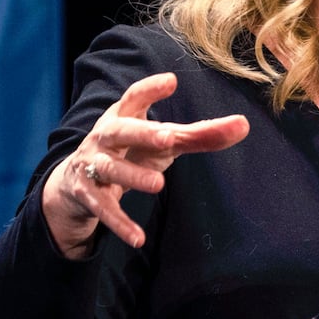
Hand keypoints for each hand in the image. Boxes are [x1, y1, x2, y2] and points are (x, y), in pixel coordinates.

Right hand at [41, 73, 248, 257]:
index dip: (150, 90)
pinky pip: (103, 209)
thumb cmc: (130, 152)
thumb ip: (200, 135)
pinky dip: (120, 224)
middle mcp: (104, 136)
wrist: (75, 183)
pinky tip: (138, 238)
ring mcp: (92, 165)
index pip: (134, 98)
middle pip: (120, 131)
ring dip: (133, 176)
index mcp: (123, 117)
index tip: (171, 81)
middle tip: (168, 137)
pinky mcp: (87, 195)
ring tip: (158, 185)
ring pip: (111, 169)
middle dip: (142, 133)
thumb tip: (243, 125)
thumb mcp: (162, 142)